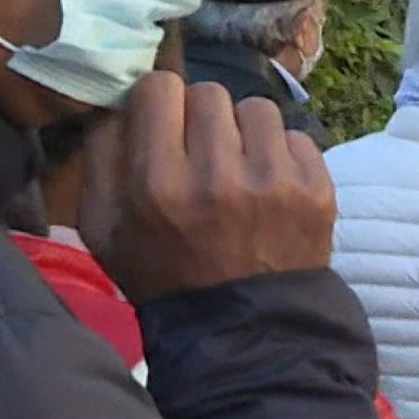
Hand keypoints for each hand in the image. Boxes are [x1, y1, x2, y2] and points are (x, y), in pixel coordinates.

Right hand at [80, 72, 335, 302]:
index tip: (162, 123)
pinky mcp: (316, 189)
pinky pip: (296, 136)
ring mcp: (274, 182)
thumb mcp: (104, 230)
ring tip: (238, 167)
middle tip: (201, 152)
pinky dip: (281, 155)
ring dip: (244, 131)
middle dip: (201, 117)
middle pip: (209, 92)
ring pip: (256, 107)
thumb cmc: (164, 276)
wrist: (244, 330)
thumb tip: (119, 98)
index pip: (159, 87)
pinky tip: (269, 188)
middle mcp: (218, 177)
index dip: (158, 101)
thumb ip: (101, 156)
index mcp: (158, 185)